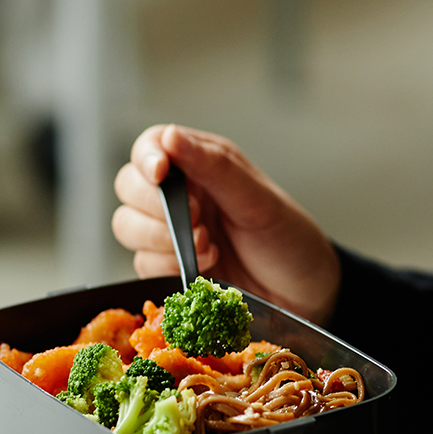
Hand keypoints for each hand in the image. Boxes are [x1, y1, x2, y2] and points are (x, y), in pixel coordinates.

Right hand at [112, 124, 341, 324]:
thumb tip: (171, 138)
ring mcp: (173, 231)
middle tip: (197, 219)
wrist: (305, 294)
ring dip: (161, 240)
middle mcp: (182, 194)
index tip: (160, 173)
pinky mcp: (170, 266)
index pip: (151, 146)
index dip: (146, 157)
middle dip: (155, 207)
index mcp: (202, 164)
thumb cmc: (288, 238)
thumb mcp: (257, 199)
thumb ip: (213, 168)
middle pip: (129, 187)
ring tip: (207, 246)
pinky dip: (168, 266)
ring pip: (127, 226)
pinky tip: (206, 266)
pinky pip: (142, 262)